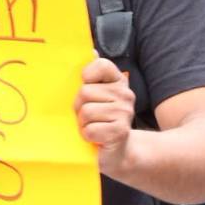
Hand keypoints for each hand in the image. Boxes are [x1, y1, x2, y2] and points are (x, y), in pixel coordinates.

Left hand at [73, 57, 134, 176]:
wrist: (117, 153)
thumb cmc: (101, 122)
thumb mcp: (96, 96)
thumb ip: (93, 75)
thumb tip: (90, 51)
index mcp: (118, 81)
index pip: (101, 65)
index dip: (87, 76)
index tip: (86, 86)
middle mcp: (125, 94)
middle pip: (85, 92)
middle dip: (79, 108)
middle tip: (88, 117)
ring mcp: (124, 113)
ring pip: (86, 112)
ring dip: (83, 124)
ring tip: (92, 128)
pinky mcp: (119, 131)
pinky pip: (89, 129)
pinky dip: (87, 137)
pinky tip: (96, 139)